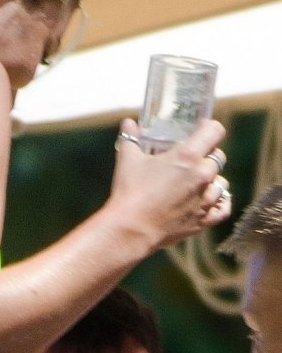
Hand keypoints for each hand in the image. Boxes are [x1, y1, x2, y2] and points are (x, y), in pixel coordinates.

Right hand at [108, 117, 230, 249]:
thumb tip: (129, 123)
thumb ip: (131, 138)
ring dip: (211, 181)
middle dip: (206, 155)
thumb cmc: (129, 192)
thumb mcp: (128, 160)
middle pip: (218, 157)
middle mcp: (203, 175)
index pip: (214, 130)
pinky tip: (211, 200)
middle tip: (190, 160)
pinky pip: (223, 208)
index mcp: (188, 156)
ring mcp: (206, 199)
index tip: (200, 130)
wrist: (130, 230)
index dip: (207, 127)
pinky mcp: (204, 220)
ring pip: (222, 183)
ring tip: (196, 183)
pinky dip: (220, 203)